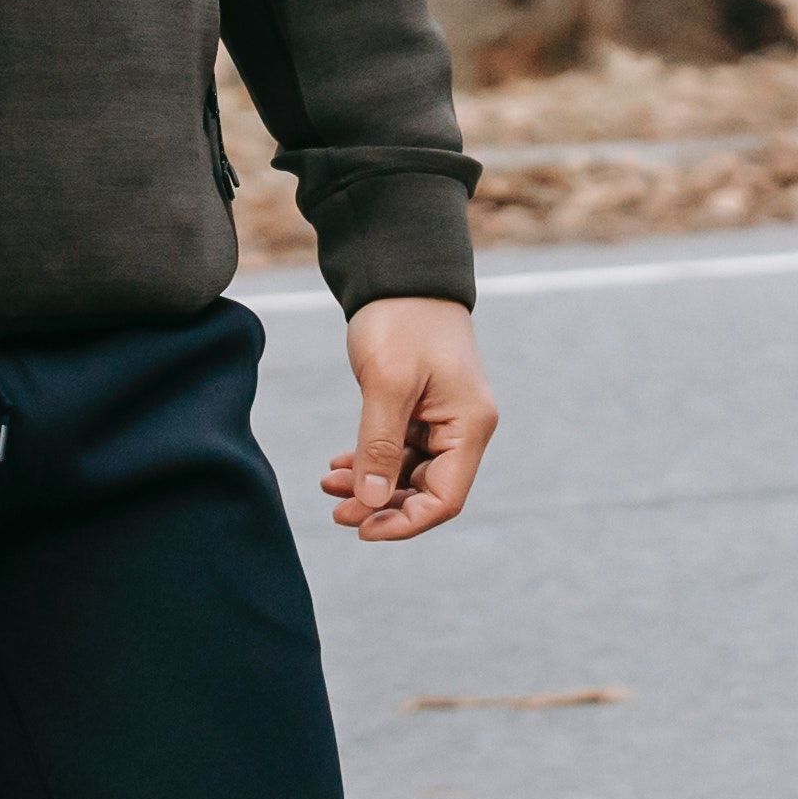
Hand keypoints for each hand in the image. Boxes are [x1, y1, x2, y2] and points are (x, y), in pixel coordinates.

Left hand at [320, 298, 494, 541]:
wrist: (400, 272)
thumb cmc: (401, 321)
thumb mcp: (386, 384)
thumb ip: (380, 446)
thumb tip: (371, 502)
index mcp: (469, 425)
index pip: (444, 499)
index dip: (403, 522)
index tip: (360, 527)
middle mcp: (464, 427)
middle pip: (427, 492)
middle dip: (381, 505)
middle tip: (335, 507)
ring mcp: (443, 419)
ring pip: (410, 473)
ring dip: (371, 485)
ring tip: (329, 484)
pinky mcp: (422, 408)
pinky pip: (400, 450)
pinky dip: (371, 462)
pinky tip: (340, 466)